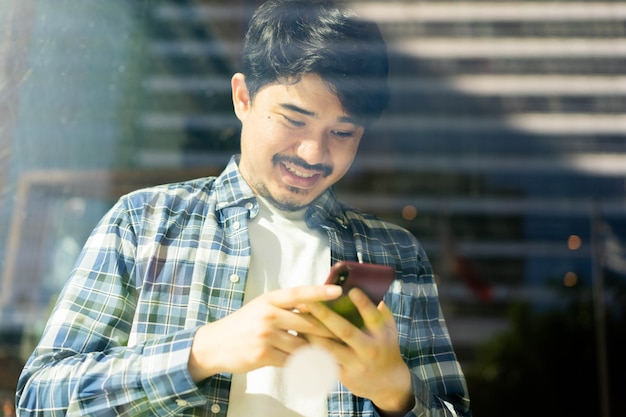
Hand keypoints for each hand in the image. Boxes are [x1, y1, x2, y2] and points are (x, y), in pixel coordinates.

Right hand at [187, 285, 341, 381]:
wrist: (215, 345)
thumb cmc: (244, 324)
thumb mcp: (261, 307)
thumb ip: (285, 307)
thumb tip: (315, 306)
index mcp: (269, 300)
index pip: (299, 293)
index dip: (320, 292)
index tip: (339, 291)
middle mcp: (268, 314)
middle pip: (307, 322)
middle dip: (327, 331)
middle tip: (345, 335)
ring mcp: (265, 335)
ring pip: (301, 344)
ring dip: (316, 351)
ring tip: (332, 355)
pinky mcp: (263, 354)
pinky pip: (290, 360)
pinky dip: (302, 364)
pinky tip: (312, 367)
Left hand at [305, 288, 414, 414]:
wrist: (387, 384)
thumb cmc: (386, 348)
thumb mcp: (390, 330)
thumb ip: (380, 310)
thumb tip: (368, 286)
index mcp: (381, 335)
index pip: (373, 317)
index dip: (363, 303)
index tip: (351, 290)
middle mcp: (368, 349)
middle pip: (345, 331)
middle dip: (326, 316)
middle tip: (310, 301)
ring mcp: (354, 364)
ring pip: (329, 348)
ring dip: (311, 333)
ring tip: (296, 317)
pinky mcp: (343, 375)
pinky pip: (323, 360)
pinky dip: (309, 349)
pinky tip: (296, 338)